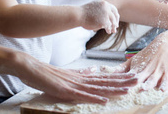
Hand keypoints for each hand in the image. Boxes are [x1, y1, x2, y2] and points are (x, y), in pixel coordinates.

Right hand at [16, 54, 137, 103]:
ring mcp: (73, 85)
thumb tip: (93, 70)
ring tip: (128, 90)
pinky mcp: (64, 91)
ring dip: (113, 89)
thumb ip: (81, 73)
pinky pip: (82, 96)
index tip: (132, 76)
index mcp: (82, 76)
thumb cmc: (46, 72)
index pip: (104, 77)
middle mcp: (81, 79)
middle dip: (122, 82)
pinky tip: (104, 100)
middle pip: (105, 81)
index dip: (119, 77)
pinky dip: (94, 98)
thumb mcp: (67, 74)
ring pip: (97, 88)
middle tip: (138, 80)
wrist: (29, 67)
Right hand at [80, 0, 119, 33]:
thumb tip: (106, 16)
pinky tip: (108, 32)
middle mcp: (106, 8)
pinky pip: (108, 26)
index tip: (115, 20)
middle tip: (116, 27)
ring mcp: (105, 14)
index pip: (113, 9)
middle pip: (115, 16)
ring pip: (112, 22)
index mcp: (104, 3)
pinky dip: (109, 29)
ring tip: (113, 31)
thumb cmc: (83, 12)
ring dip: (113, 27)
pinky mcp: (103, 21)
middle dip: (116, 22)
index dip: (115, 15)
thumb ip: (100, 10)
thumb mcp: (94, 7)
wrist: (78, 15)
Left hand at [102, 33, 167, 90]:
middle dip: (134, 83)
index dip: (124, 82)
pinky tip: (162, 89)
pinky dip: (164, 85)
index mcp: (138, 68)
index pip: (129, 77)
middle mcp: (147, 70)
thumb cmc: (148, 54)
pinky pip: (166, 81)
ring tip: (143, 88)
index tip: (118, 87)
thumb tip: (106, 71)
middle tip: (128, 88)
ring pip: (152, 80)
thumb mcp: (134, 59)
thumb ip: (122, 68)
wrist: (165, 44)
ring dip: (147, 84)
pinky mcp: (167, 74)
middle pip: (140, 78)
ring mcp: (157, 72)